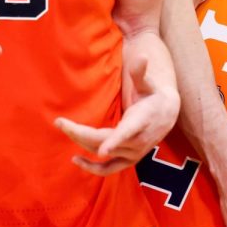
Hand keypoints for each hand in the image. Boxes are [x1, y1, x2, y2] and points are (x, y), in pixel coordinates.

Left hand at [56, 58, 178, 174]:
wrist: (167, 114)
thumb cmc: (153, 95)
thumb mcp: (148, 83)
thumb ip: (141, 73)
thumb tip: (143, 57)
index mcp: (141, 122)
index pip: (127, 133)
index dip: (115, 142)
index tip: (102, 150)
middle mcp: (137, 141)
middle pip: (103, 142)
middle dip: (80, 133)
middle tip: (60, 122)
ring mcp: (132, 153)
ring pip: (100, 152)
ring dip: (81, 142)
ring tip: (65, 128)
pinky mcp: (128, 160)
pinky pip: (108, 169)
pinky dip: (92, 168)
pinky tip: (75, 160)